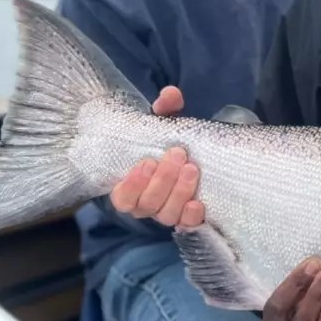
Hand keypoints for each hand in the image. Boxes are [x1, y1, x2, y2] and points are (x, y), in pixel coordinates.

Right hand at [108, 86, 204, 227]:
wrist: (195, 156)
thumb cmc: (169, 143)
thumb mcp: (164, 126)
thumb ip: (165, 111)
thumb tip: (171, 94)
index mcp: (132, 186)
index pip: (121, 198)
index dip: (131, 185)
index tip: (147, 161)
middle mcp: (147, 204)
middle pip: (147, 205)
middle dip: (163, 180)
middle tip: (178, 155)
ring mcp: (168, 213)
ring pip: (166, 215)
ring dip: (178, 192)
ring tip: (191, 169)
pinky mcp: (188, 218)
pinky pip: (188, 226)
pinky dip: (191, 217)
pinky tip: (199, 204)